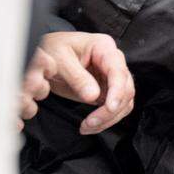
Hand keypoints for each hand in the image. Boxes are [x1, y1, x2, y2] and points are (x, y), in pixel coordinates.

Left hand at [19, 32, 134, 134]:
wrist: (47, 54)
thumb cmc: (53, 49)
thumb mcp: (59, 60)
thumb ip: (77, 77)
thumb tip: (93, 96)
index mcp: (104, 47)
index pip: (118, 71)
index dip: (117, 91)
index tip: (109, 107)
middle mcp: (113, 61)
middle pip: (126, 89)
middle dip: (111, 110)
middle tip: (90, 122)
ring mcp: (111, 77)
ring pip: (124, 101)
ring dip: (109, 118)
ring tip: (87, 127)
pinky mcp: (106, 90)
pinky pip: (114, 108)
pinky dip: (105, 120)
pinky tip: (90, 125)